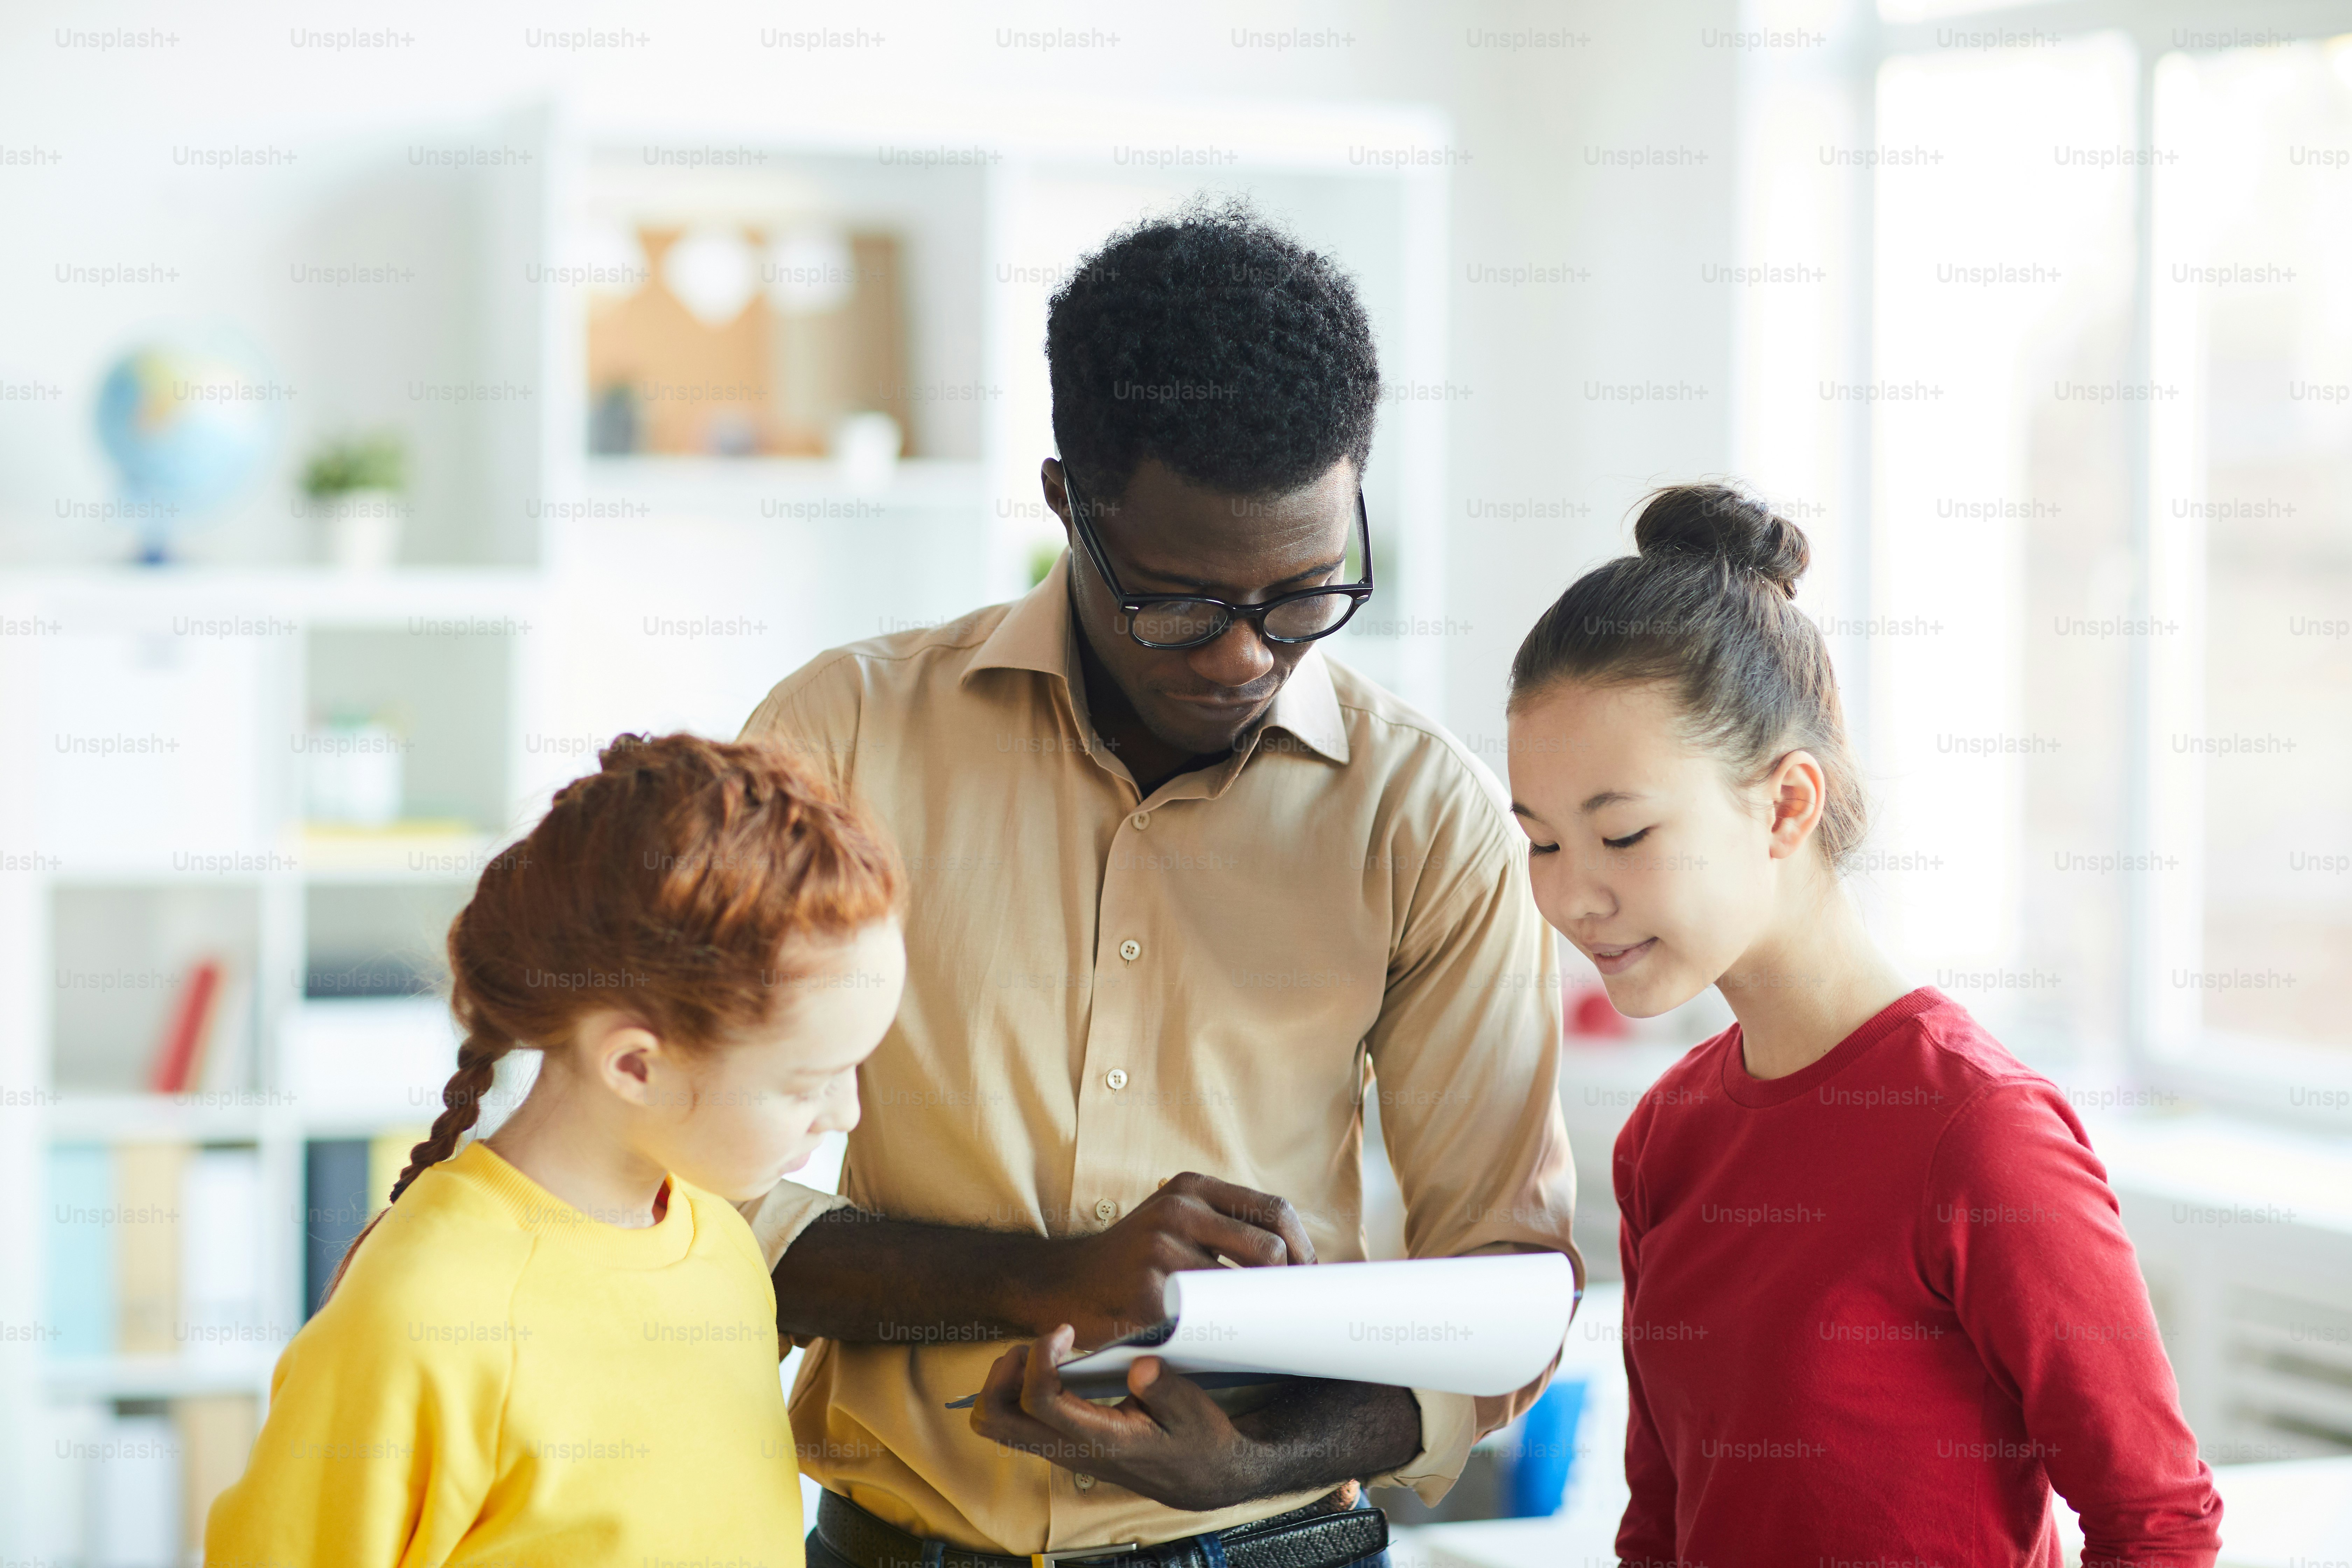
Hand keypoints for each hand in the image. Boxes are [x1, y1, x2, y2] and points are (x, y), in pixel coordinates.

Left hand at [969, 1326, 1266, 1511]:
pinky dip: (1016, 1389)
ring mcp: (1059, 1450)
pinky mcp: (1060, 1444)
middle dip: (1003, 1374)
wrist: (1201, 1479)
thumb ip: (1166, 1389)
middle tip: (1041, 1345)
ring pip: (997, 1424)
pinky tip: (1051, 1367)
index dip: (1039, 1358)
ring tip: (1040, 1353)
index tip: (1065, 1331)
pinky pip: (1015, 1421)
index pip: (1040, 1402)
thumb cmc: (1196, 1442)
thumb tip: (1141, 1364)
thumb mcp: (1193, 1413)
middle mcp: (1068, 1450)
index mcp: (1100, 1440)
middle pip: (995, 1420)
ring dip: (1004, 1382)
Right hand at [1032, 1172, 1313, 1349]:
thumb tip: (1298, 1261)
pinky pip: (1210, 1320)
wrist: (1063, 1284)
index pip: (1274, 1210)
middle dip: (1290, 1285)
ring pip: (1244, 1288)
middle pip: (1268, 1249)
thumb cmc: (1131, 1259)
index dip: (1302, 1248)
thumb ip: (1226, 1227)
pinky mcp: (1149, 1295)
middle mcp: (1177, 1210)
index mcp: (1191, 1187)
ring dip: (1261, 1313)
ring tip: (1266, 1328)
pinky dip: (1228, 1334)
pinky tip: (1230, 1341)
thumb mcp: (1175, 1221)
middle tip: (1293, 1310)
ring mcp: (1161, 1251)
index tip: (1310, 1278)